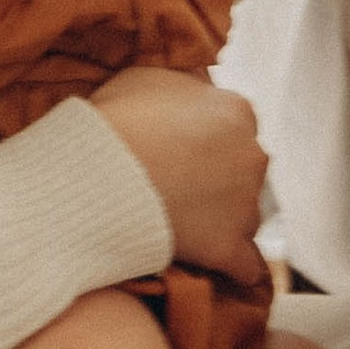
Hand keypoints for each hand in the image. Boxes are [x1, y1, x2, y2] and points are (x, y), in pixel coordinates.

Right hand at [88, 66, 268, 283]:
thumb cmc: (114, 122)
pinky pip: (247, 265)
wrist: (96, 176)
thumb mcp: (146, 78)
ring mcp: (245, 204)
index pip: (234, 128)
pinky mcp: (229, 247)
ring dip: (222, 220)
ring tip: (184, 226)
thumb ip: (183, 85)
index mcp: (236, 111)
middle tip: (177, 188)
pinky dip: (236, 267)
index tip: (179, 154)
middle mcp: (253, 154)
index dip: (205, 142)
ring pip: (246, 215)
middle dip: (219, 179)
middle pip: (244, 171)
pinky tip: (224, 270)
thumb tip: (196, 88)